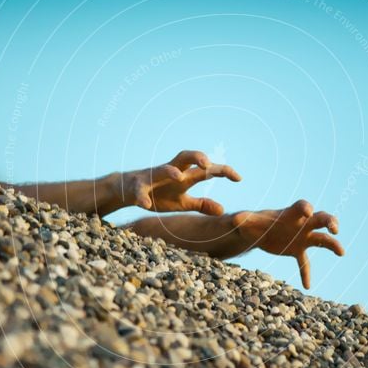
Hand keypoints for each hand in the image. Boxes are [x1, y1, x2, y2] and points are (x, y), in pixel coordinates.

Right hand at [123, 150, 241, 214]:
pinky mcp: (137, 186)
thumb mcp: (182, 201)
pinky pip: (140, 190)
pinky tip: (147, 204)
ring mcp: (153, 177)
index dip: (222, 171)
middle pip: (185, 157)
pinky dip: (143, 196)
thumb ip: (201, 204)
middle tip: (208, 164)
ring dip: (171, 171)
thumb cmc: (160, 194)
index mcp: (184, 176)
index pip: (206, 170)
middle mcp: (171, 172)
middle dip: (197, 157)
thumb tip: (223, 210)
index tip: (239, 178)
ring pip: (162, 168)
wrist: (129, 190)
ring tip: (179, 177)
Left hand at [232, 200, 343, 288]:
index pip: (302, 206)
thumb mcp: (248, 220)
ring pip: (322, 240)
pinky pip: (305, 263)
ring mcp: (302, 238)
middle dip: (330, 221)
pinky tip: (306, 285)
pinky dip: (306, 273)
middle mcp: (301, 224)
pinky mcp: (297, 251)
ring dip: (333, 245)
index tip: (308, 211)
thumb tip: (233, 220)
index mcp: (290, 213)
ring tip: (341, 252)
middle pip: (321, 219)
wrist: (256, 232)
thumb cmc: (255, 221)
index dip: (305, 208)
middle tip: (335, 228)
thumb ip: (243, 219)